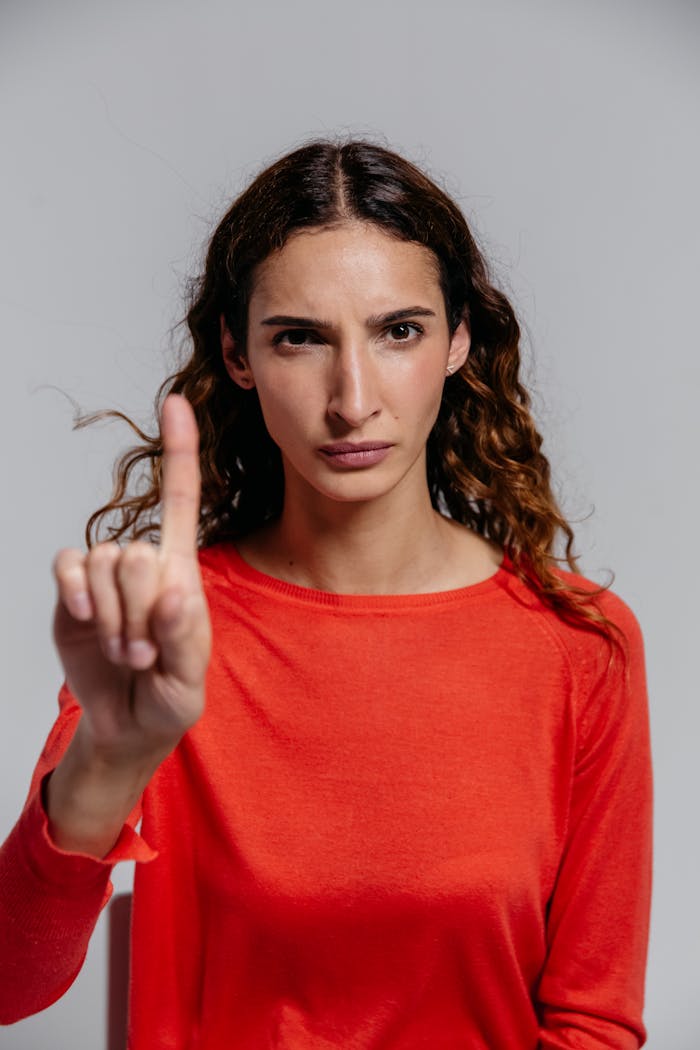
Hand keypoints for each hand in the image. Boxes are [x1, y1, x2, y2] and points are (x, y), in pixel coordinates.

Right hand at [52, 394, 211, 763]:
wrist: (127, 723)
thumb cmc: (169, 694)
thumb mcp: (189, 678)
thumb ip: (185, 637)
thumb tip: (174, 592)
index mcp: (181, 571)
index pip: (180, 501)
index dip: (179, 451)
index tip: (176, 402)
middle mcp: (141, 564)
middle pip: (137, 551)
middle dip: (140, 612)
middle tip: (147, 653)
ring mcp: (104, 578)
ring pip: (103, 563)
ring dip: (114, 619)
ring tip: (128, 653)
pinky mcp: (72, 593)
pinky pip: (67, 567)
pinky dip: (78, 592)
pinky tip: (89, 620)